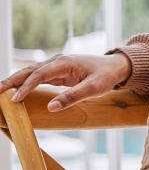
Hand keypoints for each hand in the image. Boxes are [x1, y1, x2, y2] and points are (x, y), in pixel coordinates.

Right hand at [0, 53, 131, 111]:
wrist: (116, 66)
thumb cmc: (106, 76)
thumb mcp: (93, 88)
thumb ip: (72, 96)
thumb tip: (51, 108)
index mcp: (64, 63)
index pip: (39, 74)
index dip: (26, 87)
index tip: (15, 99)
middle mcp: (57, 62)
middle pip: (29, 70)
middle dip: (11, 81)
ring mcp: (56, 66)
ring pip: (30, 73)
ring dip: (15, 81)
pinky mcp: (58, 72)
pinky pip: (37, 78)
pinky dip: (25, 83)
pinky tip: (15, 91)